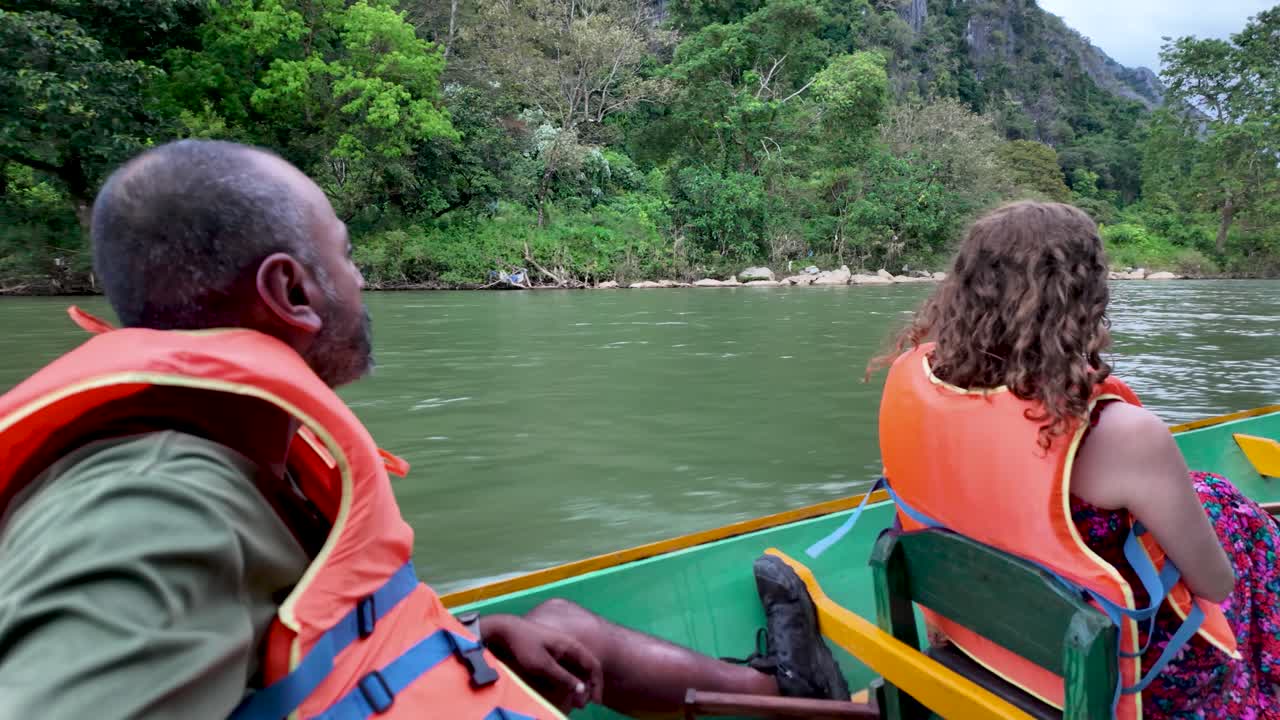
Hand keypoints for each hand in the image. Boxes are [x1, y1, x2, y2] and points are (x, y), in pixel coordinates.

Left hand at [479, 614, 603, 711]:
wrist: (506, 631)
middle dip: (586, 687)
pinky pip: (566, 666)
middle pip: (586, 668)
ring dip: (576, 684)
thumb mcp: (543, 666)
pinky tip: (561, 689)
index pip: (593, 665)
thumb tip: (582, 690)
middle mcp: (569, 646)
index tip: (594, 702)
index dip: (596, 684)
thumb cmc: (525, 646)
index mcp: (572, 646)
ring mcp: (560, 648)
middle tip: (580, 705)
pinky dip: (567, 679)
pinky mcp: (551, 651)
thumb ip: (563, 677)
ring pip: (576, 669)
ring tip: (572, 701)